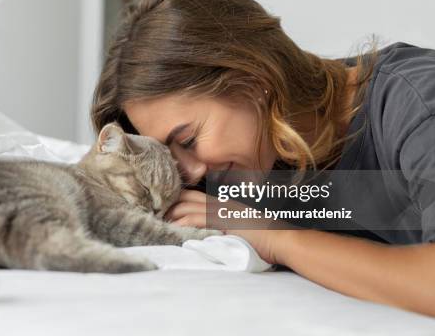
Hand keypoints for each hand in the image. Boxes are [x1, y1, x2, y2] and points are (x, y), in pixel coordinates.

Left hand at [164, 189, 295, 264]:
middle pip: (185, 197)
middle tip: (151, 214)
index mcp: (223, 202)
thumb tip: (211, 234)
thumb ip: (225, 226)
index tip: (162, 208)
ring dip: (169, 215)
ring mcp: (221, 210)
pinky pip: (196, 219)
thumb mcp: (243, 226)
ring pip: (187, 207)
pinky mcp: (223, 220)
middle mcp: (220, 202)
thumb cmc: (267, 236)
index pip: (193, 195)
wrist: (283, 239)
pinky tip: (170, 229)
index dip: (176, 199)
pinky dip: (181, 224)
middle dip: (167, 205)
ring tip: (155, 222)